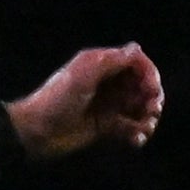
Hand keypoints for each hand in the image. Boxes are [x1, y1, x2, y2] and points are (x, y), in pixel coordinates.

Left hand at [11, 44, 164, 160]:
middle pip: (142, 85)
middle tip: (151, 111)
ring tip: (144, 129)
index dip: (149, 74)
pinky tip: (135, 140)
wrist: (37, 131)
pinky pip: (131, 127)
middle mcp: (108, 83)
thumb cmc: (57, 99)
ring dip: (147, 118)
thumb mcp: (83, 74)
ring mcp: (108, 105)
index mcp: (101, 65)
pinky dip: (137, 133)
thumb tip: (137, 49)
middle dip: (151, 98)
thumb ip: (111, 61)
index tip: (151, 91)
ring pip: (140, 108)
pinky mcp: (107, 126)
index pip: (136, 62)